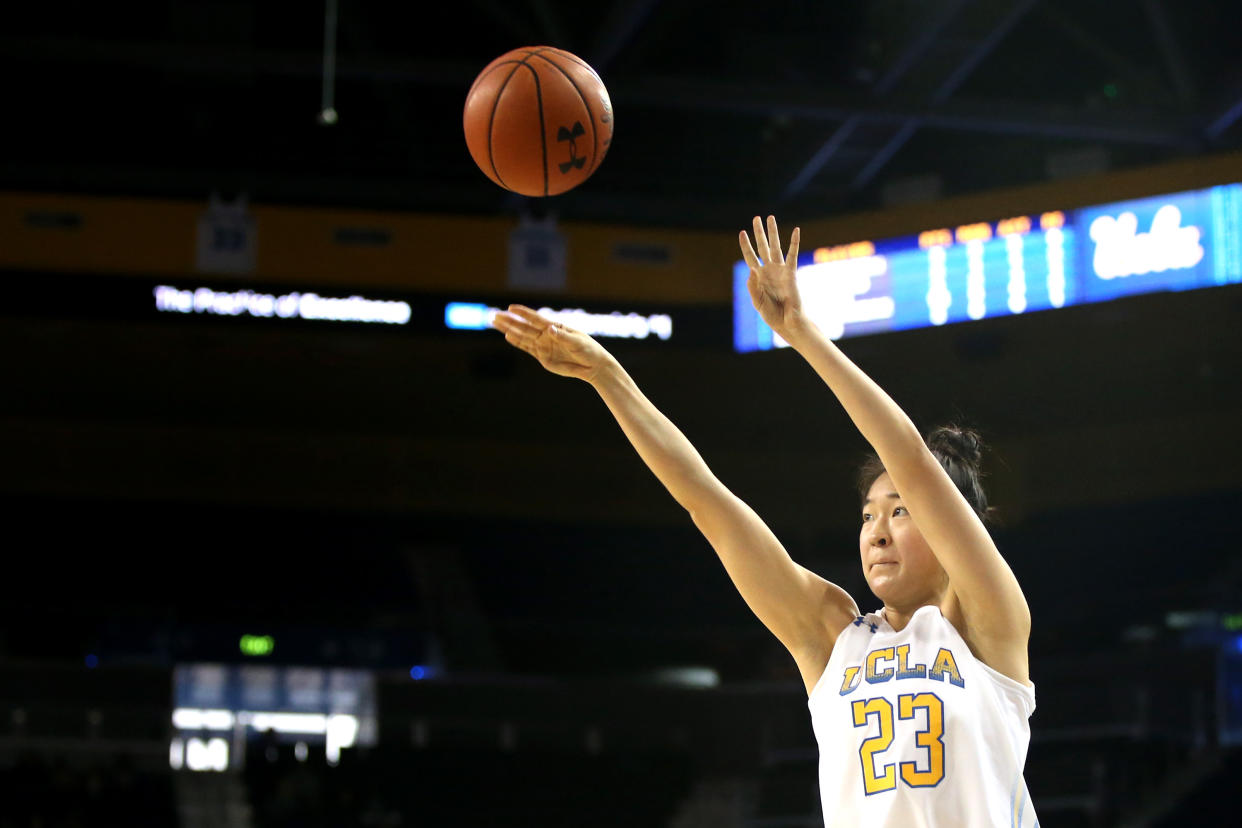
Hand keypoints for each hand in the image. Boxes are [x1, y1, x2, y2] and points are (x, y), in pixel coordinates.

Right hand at [491, 304, 611, 382]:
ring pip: (522, 336)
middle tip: (495, 315)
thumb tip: (550, 329)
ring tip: (496, 323)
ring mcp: (543, 346)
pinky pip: (527, 348)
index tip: (511, 308)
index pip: (535, 319)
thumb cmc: (588, 350)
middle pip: (524, 327)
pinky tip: (508, 336)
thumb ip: (562, 336)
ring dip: (509, 330)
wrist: (592, 365)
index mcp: (555, 327)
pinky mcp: (543, 357)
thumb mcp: (577, 342)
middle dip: (510, 321)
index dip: (523, 313)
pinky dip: (517, 342)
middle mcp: (546, 334)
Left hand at [739, 215, 802, 335]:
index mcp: (758, 277)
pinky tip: (796, 230)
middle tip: (756, 218)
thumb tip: (752, 269)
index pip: (750, 256)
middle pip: (762, 247)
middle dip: (759, 233)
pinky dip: (794, 242)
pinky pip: (792, 255)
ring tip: (770, 218)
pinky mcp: (791, 273)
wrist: (786, 322)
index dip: (745, 245)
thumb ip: (752, 286)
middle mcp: (769, 270)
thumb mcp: (757, 301)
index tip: (742, 232)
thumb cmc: (771, 314)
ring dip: (773, 232)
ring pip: (775, 247)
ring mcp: (780, 270)